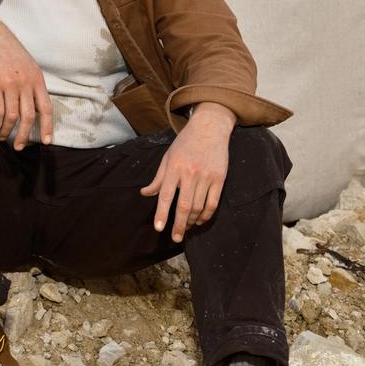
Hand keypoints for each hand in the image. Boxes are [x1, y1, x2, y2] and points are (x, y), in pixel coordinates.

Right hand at [0, 18, 53, 149]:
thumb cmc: (10, 54)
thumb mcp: (29, 67)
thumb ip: (33, 87)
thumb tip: (36, 111)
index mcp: (37, 80)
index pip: (46, 108)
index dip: (47, 127)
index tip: (46, 142)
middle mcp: (26, 83)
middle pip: (29, 117)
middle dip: (24, 136)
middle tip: (19, 146)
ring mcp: (10, 83)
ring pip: (12, 117)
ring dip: (7, 131)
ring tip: (2, 136)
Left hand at [140, 103, 235, 241]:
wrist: (210, 127)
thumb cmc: (185, 143)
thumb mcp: (167, 157)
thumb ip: (158, 178)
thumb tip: (145, 193)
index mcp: (174, 168)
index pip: (166, 196)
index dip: (162, 213)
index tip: (159, 228)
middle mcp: (190, 173)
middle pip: (184, 206)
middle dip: (179, 225)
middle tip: (175, 238)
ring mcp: (206, 176)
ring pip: (199, 207)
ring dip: (192, 221)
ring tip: (186, 227)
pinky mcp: (219, 178)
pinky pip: (213, 203)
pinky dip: (206, 215)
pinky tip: (200, 220)